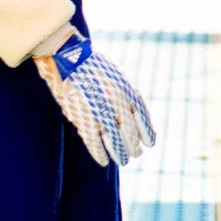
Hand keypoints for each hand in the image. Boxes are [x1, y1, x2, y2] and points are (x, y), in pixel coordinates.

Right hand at [34, 33, 155, 167]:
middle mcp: (118, 103)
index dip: (147, 131)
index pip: (142, 116)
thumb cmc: (93, 66)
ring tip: (124, 161)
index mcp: (127, 90)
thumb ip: (125, 93)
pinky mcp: (83, 119)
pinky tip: (103, 161)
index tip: (150, 142)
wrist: (69, 59)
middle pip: (130, 131)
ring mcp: (101, 112)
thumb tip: (132, 113)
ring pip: (114, 140)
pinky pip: (94, 142)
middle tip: (136, 153)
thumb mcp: (117, 76)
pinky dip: (99, 153)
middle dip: (134, 145)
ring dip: (120, 153)